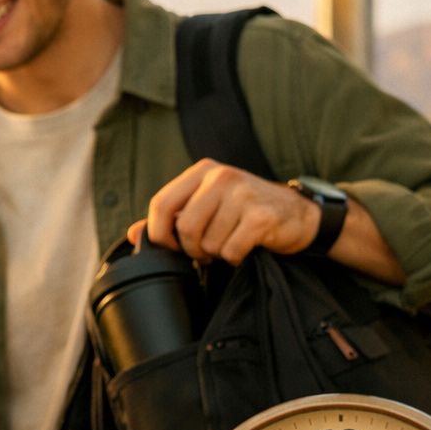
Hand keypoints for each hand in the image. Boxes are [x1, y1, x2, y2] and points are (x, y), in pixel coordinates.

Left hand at [125, 159, 319, 264]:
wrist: (297, 215)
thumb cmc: (245, 211)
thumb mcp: (207, 205)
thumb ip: (170, 217)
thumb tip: (133, 234)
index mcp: (203, 171)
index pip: (161, 203)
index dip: (160, 233)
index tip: (172, 247)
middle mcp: (221, 176)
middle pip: (184, 228)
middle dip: (192, 249)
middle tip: (206, 251)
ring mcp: (243, 194)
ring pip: (208, 243)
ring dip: (216, 254)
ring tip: (229, 244)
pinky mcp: (261, 216)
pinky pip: (231, 251)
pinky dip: (235, 258)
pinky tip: (245, 248)